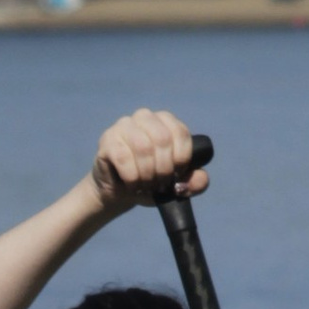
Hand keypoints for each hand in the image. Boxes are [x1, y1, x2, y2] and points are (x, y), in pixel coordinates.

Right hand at [90, 109, 205, 215]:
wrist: (120, 192)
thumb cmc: (151, 181)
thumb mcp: (177, 185)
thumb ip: (195, 182)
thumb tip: (200, 180)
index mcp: (166, 121)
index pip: (181, 134)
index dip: (181, 160)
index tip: (175, 176)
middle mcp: (145, 117)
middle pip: (163, 139)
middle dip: (164, 169)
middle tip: (159, 184)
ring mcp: (124, 125)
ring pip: (143, 148)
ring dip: (147, 174)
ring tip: (145, 185)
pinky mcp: (108, 140)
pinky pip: (124, 158)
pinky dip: (132, 178)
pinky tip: (132, 185)